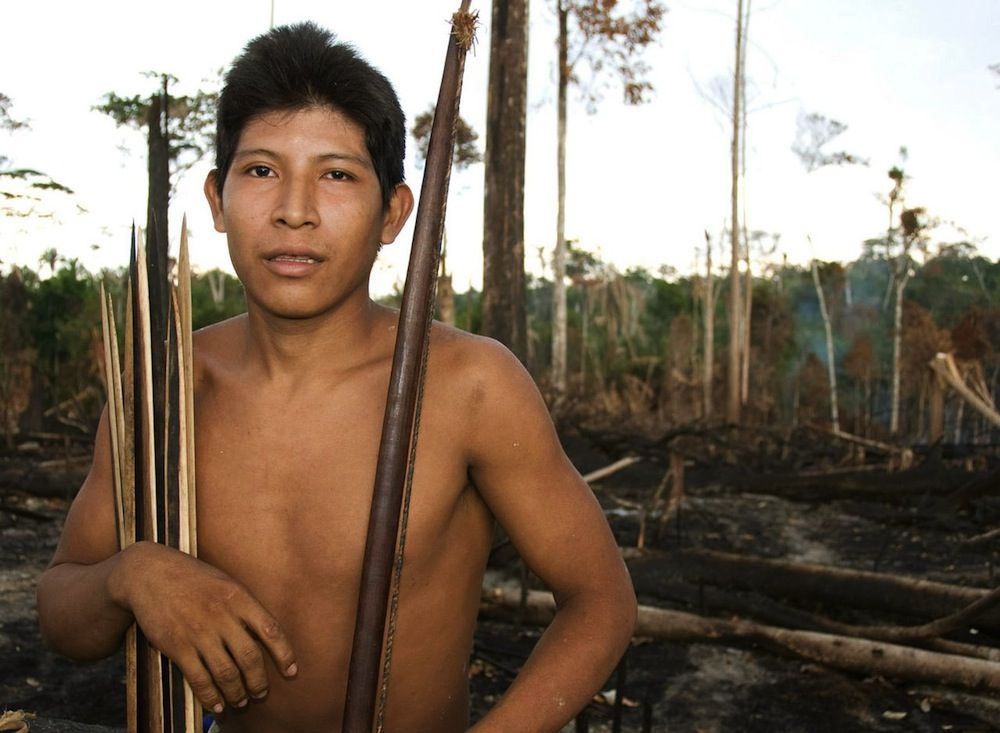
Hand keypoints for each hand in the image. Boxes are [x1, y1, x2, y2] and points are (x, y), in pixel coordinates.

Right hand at [108, 541, 296, 713]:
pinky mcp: (177, 646)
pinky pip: (198, 678)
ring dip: (236, 693)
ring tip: (240, 701)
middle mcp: (222, 616)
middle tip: (261, 694)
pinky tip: (217, 705)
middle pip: (250, 657)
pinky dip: (210, 697)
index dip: (284, 653)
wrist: (150, 574)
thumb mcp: (226, 582)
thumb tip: (264, 635)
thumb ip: (244, 606)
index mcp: (239, 597)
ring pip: (226, 673)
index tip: (291, 671)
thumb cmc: (194, 578)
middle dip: (258, 682)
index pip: (271, 630)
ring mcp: (199, 632)